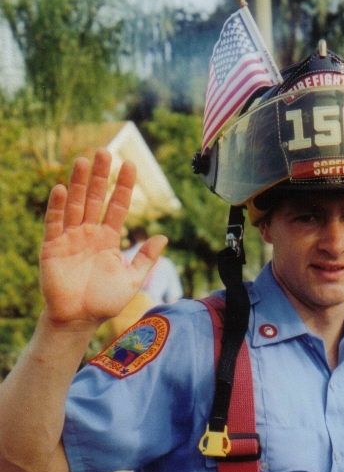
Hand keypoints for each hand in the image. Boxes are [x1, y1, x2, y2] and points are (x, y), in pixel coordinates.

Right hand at [40, 149, 167, 328]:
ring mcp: (70, 238)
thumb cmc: (104, 301)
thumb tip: (164, 237)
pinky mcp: (52, 247)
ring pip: (76, 205)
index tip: (130, 165)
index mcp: (108, 239)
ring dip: (80, 184)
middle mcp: (89, 234)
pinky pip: (55, 223)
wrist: (79, 320)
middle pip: (95, 199)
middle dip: (101, 177)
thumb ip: (145, 258)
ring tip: (85, 161)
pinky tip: (63, 190)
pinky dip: (58, 207)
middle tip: (106, 151)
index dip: (123, 187)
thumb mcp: (132, 280)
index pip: (117, 207)